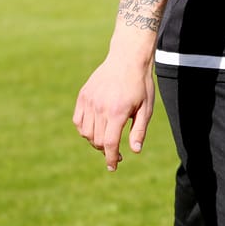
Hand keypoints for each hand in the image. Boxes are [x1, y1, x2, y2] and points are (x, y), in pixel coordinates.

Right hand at [73, 55, 154, 171]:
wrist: (127, 58)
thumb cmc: (140, 84)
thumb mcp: (146, 108)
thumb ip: (139, 131)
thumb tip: (134, 151)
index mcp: (117, 112)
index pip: (109, 143)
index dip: (111, 158)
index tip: (113, 167)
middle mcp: (100, 107)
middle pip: (96, 140)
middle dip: (105, 150)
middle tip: (116, 152)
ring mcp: (89, 100)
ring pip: (85, 132)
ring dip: (94, 141)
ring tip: (106, 139)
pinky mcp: (83, 95)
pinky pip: (78, 120)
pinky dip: (84, 129)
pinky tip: (94, 129)